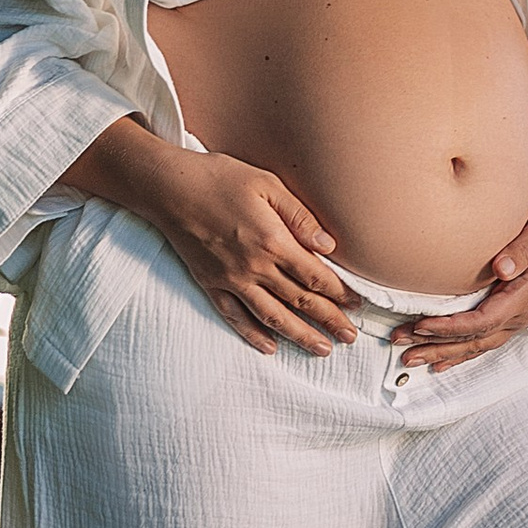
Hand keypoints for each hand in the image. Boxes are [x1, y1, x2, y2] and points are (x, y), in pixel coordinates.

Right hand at [74, 125, 357, 355]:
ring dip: (299, 335)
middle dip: (329, 320)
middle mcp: (254, 267)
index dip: (340, 293)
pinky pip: (235, 317)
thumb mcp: (267, 184)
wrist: (169, 188)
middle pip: (300, 301)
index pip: (315, 276)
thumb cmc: (220, 177)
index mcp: (273, 241)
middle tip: (351, 337)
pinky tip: (269, 347)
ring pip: (272, 317)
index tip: (358, 305)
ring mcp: (231, 280)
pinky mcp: (211, 285)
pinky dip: (253, 335)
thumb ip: (300, 216)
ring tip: (322, 350)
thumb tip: (329, 244)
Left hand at [391, 185, 527, 374]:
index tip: (420, 325)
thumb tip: (500, 267)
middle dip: (436, 347)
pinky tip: (441, 362)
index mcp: (526, 297)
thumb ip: (522, 249)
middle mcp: (521, 315)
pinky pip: (484, 340)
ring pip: (477, 345)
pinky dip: (460, 352)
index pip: (481, 321)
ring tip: (409, 360)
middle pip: (474, 341)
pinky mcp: (515, 314)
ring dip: (443, 354)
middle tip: (401, 349)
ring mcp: (519, 318)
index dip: (449, 327)